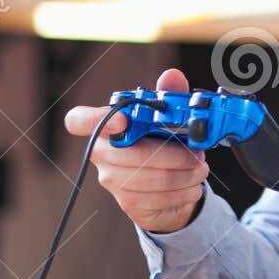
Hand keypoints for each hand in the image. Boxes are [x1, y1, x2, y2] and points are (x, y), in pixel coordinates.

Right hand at [64, 68, 208, 233]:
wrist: (165, 186)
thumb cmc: (161, 144)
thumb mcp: (167, 117)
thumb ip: (169, 96)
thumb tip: (172, 76)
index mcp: (106, 127)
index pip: (78, 120)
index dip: (94, 119)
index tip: (123, 119)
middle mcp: (102, 154)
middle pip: (131, 155)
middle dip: (173, 156)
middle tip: (197, 155)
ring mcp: (112, 180)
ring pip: (149, 179)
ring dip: (184, 175)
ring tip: (200, 169)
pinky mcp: (128, 203)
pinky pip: (156, 199)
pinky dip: (182, 193)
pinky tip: (192, 186)